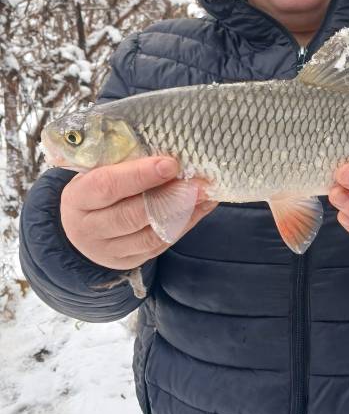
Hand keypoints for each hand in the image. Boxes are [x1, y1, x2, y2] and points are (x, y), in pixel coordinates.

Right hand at [60, 156, 217, 269]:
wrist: (81, 228)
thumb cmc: (96, 189)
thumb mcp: (98, 171)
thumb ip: (125, 164)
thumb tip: (169, 151)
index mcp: (78, 198)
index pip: (107, 186)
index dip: (140, 175)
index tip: (170, 164)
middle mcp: (89, 228)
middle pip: (131, 215)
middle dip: (169, 197)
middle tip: (198, 182)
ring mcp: (109, 250)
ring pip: (150, 235)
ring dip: (183, 214)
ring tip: (205, 195)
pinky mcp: (129, 261)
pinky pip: (160, 245)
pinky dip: (184, 225)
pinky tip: (200, 208)